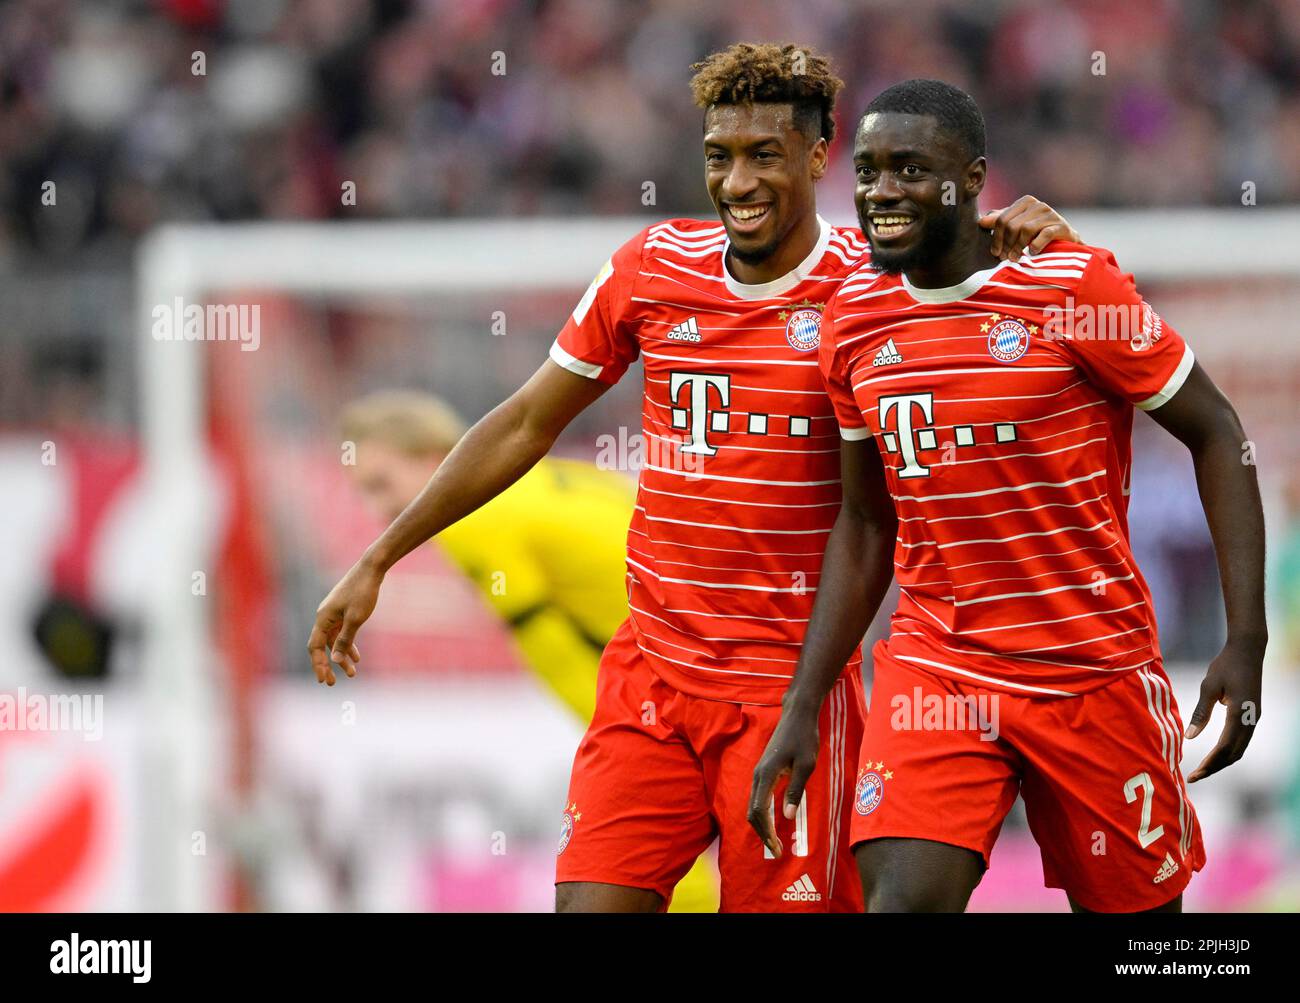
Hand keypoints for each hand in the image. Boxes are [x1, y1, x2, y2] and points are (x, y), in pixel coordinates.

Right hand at [307, 559, 382, 684]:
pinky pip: (341, 632)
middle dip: (328, 665)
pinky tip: (357, 657)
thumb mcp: (356, 619)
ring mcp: (333, 613)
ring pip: (333, 641)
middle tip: (334, 683)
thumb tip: (335, 660)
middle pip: (322, 646)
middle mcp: (324, 616)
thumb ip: (345, 640)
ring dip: (341, 656)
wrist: (371, 569)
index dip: (318, 665)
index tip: (325, 680)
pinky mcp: (343, 610)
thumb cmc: (363, 592)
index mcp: (323, 618)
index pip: (315, 647)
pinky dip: (348, 644)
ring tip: (352, 673)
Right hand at [747, 704, 819, 857]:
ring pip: (753, 805)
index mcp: (766, 774)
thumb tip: (787, 817)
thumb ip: (796, 789)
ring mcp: (759, 773)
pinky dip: (764, 814)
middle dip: (762, 833)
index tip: (777, 847)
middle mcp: (758, 775)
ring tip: (777, 840)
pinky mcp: (764, 771)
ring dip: (762, 825)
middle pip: (752, 811)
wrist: (797, 714)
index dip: (766, 832)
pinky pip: (758, 798)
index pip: (759, 810)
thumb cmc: (804, 737)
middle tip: (778, 850)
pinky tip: (775, 821)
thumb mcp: (806, 764)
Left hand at [979, 195, 1079, 261]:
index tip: (995, 253)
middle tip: (1004, 258)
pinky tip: (1033, 252)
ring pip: (1026, 230)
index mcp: (1025, 202)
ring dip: (1018, 247)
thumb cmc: (1036, 234)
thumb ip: (999, 222)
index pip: (1002, 219)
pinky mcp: (1061, 226)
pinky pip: (1044, 234)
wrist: (1065, 241)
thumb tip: (981, 221)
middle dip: (1006, 244)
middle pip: (1012, 225)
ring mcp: (1051, 214)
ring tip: (1015, 259)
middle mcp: (1038, 205)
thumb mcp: (1016, 227)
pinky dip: (1036, 245)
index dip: (996, 238)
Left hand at [1184, 640, 1263, 781]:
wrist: (1248, 650)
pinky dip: (1228, 751)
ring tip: (1202, 770)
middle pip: (1233, 754)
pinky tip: (1215, 754)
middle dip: (1214, 768)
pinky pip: (1242, 740)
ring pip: (1240, 749)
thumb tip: (1189, 737)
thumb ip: (1201, 712)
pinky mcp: (1253, 715)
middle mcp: (1251, 720)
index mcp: (1239, 714)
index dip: (1209, 764)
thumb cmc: (1225, 665)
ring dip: (1222, 761)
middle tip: (1194, 777)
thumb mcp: (1209, 687)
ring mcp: (1254, 718)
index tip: (1194, 775)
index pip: (1224, 748)